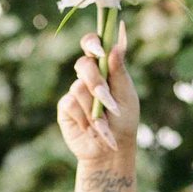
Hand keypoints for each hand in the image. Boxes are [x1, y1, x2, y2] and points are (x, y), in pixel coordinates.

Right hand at [60, 31, 138, 168]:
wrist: (111, 149)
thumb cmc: (124, 121)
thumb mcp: (127, 95)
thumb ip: (119, 71)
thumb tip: (116, 46)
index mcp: (105, 68)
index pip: (93, 44)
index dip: (92, 42)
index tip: (99, 50)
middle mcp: (88, 77)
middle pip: (83, 64)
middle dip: (96, 82)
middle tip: (106, 99)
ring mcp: (76, 92)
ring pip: (78, 87)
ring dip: (93, 106)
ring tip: (103, 121)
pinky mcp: (66, 108)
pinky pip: (70, 103)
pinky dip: (84, 117)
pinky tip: (91, 128)